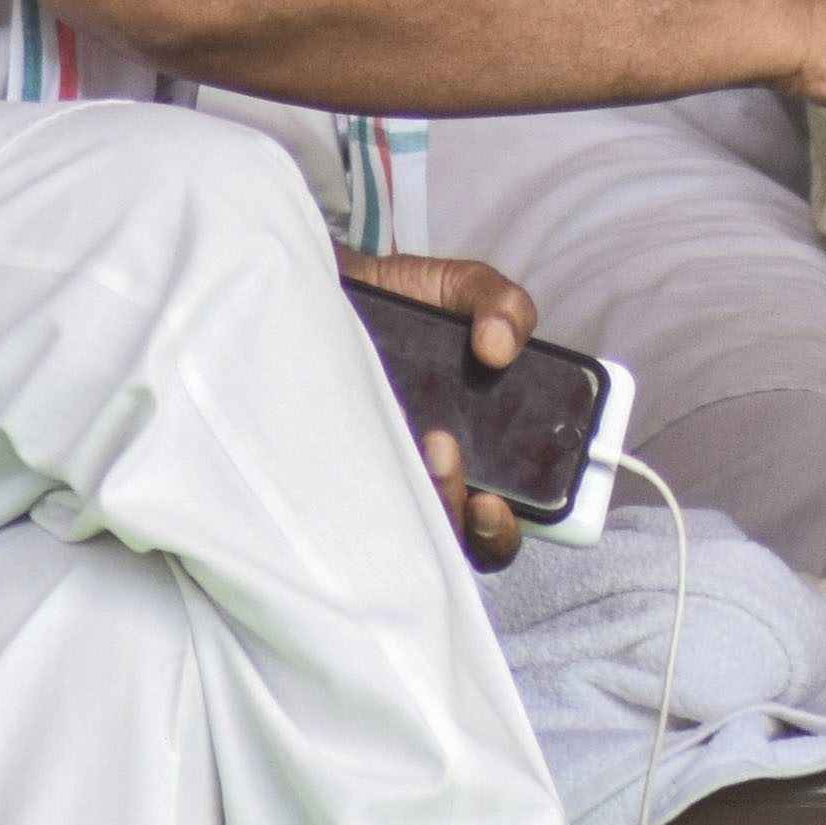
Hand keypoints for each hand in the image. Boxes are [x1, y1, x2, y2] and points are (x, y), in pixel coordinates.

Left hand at [342, 247, 533, 569]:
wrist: (325, 287)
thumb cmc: (400, 298)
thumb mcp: (461, 290)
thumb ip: (501, 304)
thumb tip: (499, 346)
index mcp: (475, 447)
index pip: (492, 520)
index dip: (498, 529)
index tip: (492, 503)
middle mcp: (427, 473)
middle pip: (447, 537)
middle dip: (453, 514)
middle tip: (443, 451)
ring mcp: (376, 472)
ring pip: (397, 528)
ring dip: (411, 495)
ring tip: (413, 440)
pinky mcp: (330, 462)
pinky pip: (342, 501)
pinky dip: (353, 486)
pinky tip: (356, 445)